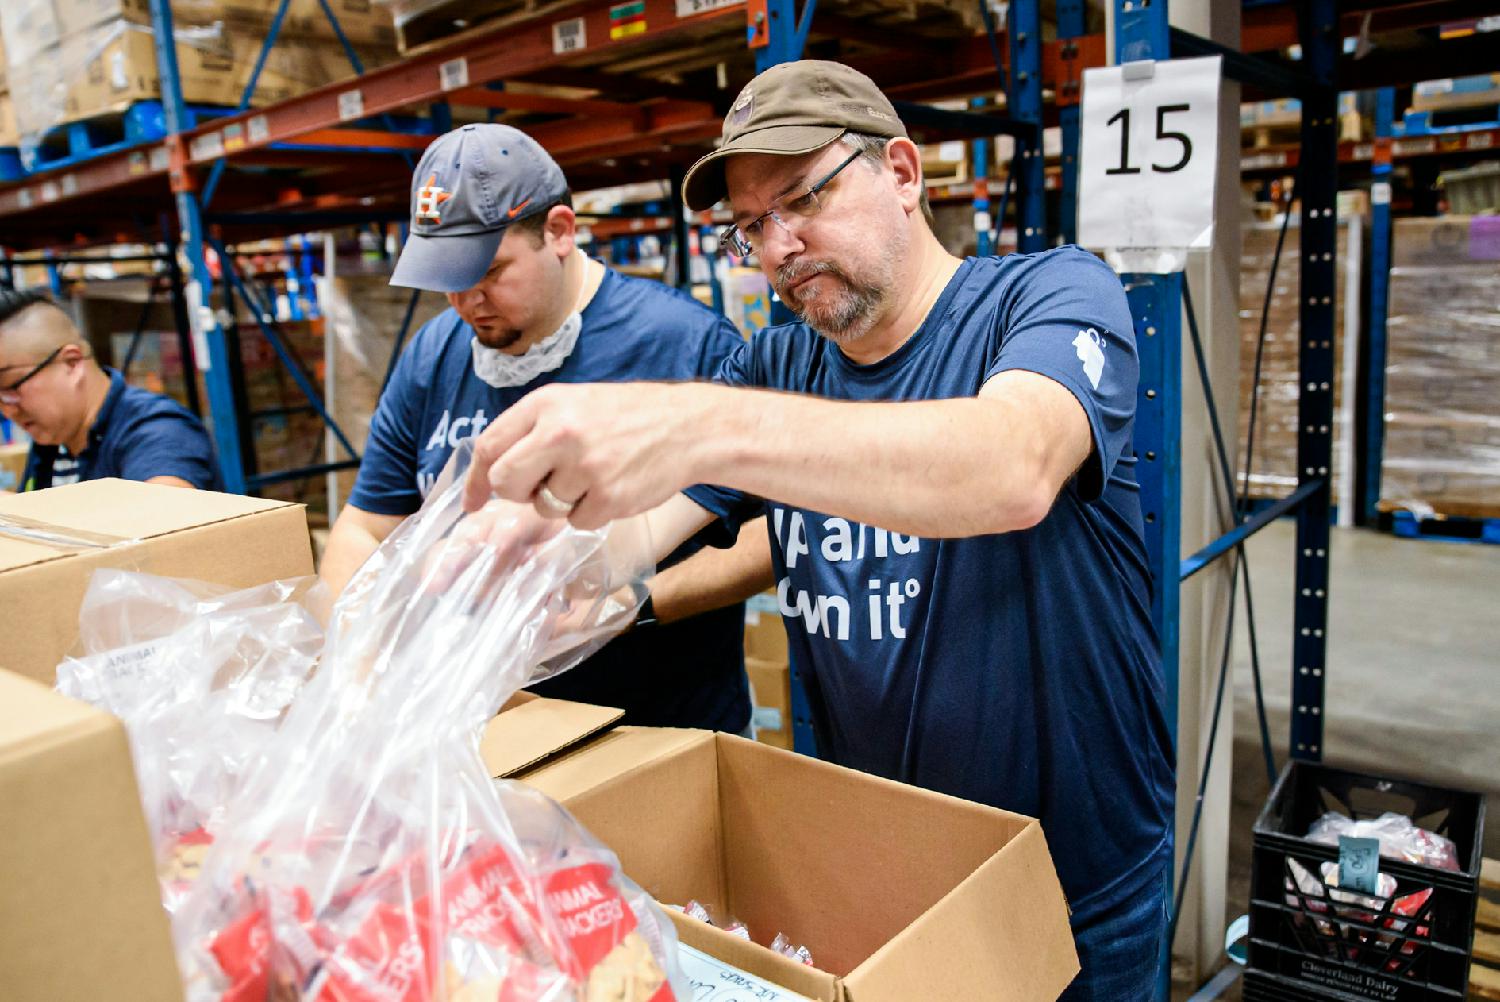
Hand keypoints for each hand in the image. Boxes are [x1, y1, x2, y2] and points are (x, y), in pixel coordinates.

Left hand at [462, 382, 712, 528]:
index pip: (489, 447)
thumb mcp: (574, 404)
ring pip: (543, 507)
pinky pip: (577, 522)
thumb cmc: (626, 417)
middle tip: (542, 488)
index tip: (473, 502)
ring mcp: (584, 466)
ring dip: (563, 502)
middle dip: (518, 493)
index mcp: (545, 404)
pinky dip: (592, 513)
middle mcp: (560, 432)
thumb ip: (533, 430)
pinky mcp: (608, 496)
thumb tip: (491, 471)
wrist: (687, 427)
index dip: (476, 480)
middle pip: (505, 482)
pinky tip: (613, 487)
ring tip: (593, 476)